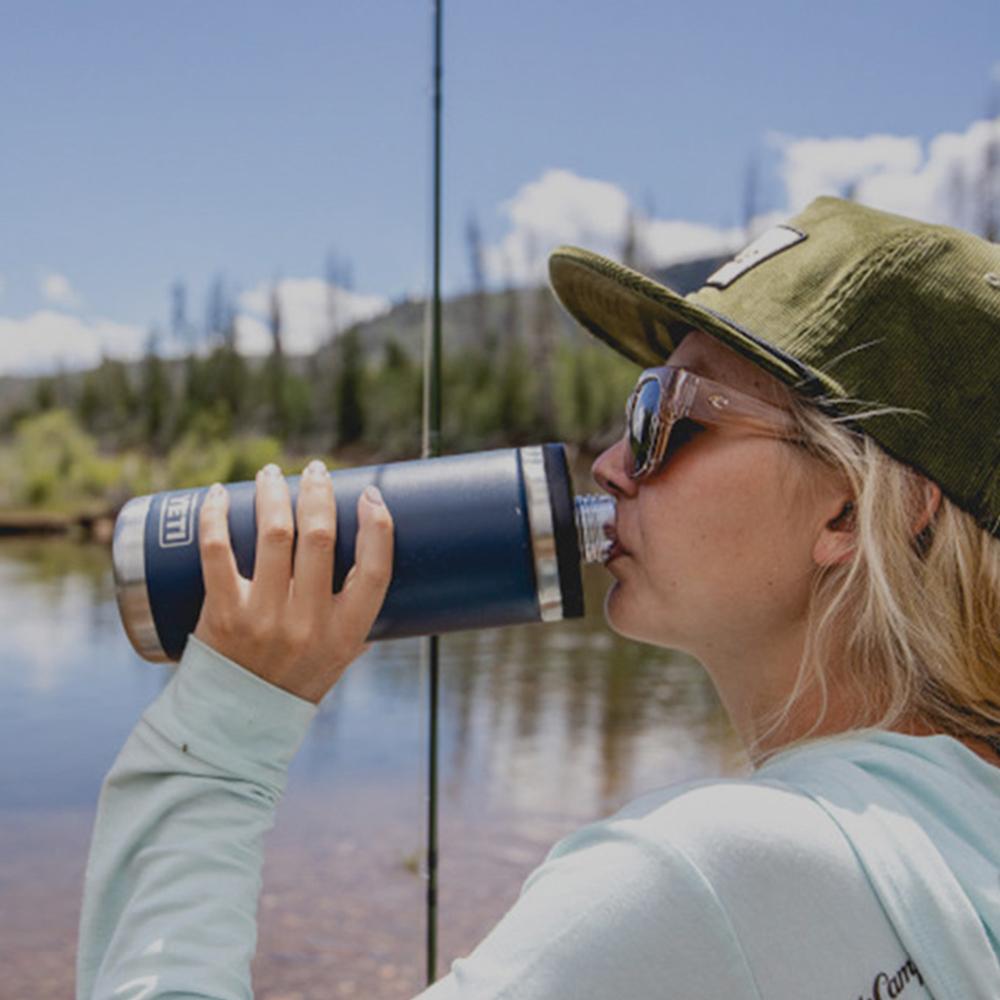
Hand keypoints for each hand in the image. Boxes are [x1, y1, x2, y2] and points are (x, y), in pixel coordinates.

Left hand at [193, 460, 393, 703]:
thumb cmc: (298, 679)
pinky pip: (217, 552)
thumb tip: (373, 555)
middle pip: (319, 539)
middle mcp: (308, 624)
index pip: (375, 571)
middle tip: (314, 471)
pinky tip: (218, 495)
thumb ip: (355, 613)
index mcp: (346, 633)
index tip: (371, 495)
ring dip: (273, 494)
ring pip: (273, 536)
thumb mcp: (342, 654)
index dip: (378, 527)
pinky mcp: (222, 614)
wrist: (239, 722)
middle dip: (318, 493)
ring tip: (272, 474)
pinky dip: (215, 517)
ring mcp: (263, 618)